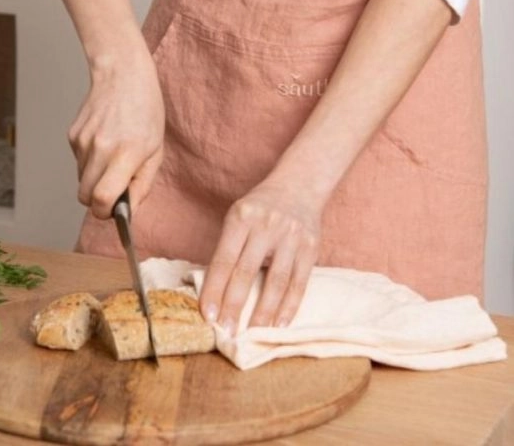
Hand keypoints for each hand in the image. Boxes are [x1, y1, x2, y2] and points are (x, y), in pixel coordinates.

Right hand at [68, 37, 165, 217]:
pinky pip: (78, 162)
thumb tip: (127, 211)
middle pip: (85, 197)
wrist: (122, 74)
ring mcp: (82, 141)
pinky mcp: (72, 135)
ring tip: (113, 155)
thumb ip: (141, 184)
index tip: (114, 210)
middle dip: (98, 201)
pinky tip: (104, 140)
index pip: (102, 199)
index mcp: (126, 153)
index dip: (106, 213)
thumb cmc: (145, 109)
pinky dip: (89, 161)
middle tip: (114, 188)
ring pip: (81, 180)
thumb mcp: (156, 150)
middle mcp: (100, 148)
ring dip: (95, 178)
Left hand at [199, 178, 322, 332]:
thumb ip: (229, 247)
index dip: (214, 290)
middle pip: (246, 272)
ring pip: (275, 281)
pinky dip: (289, 306)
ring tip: (252, 334)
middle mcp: (266, 225)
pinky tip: (280, 324)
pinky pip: (299, 283)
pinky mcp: (311, 247)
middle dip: (234, 305)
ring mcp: (291, 236)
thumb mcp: (238, 215)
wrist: (299, 185)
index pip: (224, 260)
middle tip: (226, 332)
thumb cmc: (261, 207)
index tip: (208, 316)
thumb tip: (215, 292)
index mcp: (241, 217)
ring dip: (263, 312)